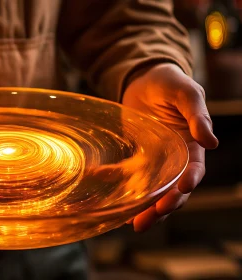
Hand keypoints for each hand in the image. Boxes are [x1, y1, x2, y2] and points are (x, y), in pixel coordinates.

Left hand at [122, 63, 217, 231]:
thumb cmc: (170, 83)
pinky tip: (109, 196)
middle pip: (173, 190)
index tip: (180, 190)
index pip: (195, 170)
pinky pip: (130, 177)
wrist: (145, 80)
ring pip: (153, 191)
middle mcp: (177, 158)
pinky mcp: (138, 159)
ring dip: (145, 208)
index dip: (189, 181)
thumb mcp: (186, 93)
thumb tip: (211, 142)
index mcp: (193, 145)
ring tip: (132, 223)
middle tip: (146, 221)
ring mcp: (157, 161)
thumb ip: (197, 114)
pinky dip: (121, 187)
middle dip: (163, 207)